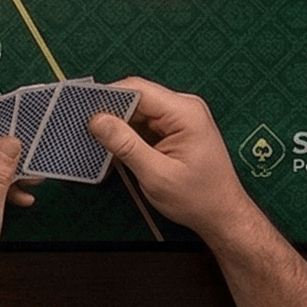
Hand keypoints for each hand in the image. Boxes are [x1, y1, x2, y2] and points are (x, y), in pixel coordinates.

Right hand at [88, 79, 257, 244]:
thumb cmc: (198, 199)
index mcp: (185, 112)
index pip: (137, 89)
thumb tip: (97, 120)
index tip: (83, 113)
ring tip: (100, 143)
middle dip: (110, 114)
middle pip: (136, 97)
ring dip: (119, 126)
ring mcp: (181, 117)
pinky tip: (117, 149)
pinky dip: (129, 134)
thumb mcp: (156, 175)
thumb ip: (125, 145)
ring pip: (137, 110)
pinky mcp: (176, 128)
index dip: (106, 98)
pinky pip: (145, 122)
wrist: (223, 217)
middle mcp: (184, 108)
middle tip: (86, 131)